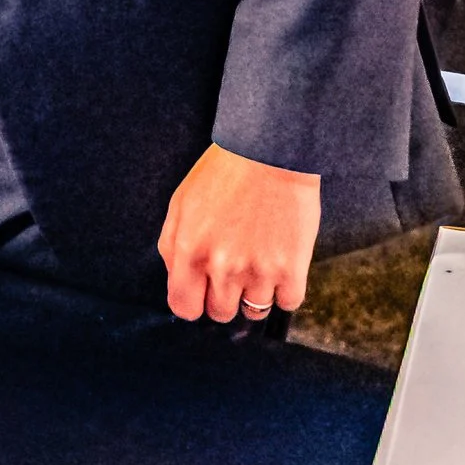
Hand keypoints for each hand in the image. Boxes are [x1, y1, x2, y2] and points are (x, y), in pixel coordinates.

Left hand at [158, 144, 321, 323]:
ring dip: (256, 293)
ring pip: (254, 311)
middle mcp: (222, 267)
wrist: (271, 151)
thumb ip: (173, 247)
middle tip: (235, 270)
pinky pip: (287, 303)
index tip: (203, 292)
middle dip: (225, 296)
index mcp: (189, 251)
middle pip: (220, 313)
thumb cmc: (225, 173)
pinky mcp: (291, 269)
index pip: (184, 308)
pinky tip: (282, 265)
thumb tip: (179, 281)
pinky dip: (285, 290)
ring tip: (260, 262)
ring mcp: (258, 271)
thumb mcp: (182, 203)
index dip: (194, 302)